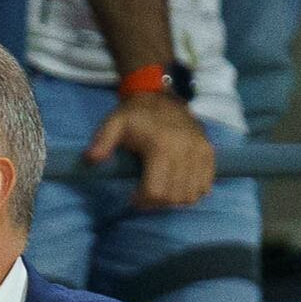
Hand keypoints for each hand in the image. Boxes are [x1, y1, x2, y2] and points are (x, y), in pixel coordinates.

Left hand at [83, 91, 215, 208]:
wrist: (162, 98)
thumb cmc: (135, 116)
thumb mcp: (113, 123)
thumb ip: (102, 141)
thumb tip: (91, 159)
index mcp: (162, 145)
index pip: (156, 191)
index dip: (142, 201)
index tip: (133, 197)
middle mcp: (185, 149)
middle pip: (173, 196)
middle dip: (156, 203)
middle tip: (145, 196)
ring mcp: (201, 150)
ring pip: (190, 195)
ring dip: (173, 200)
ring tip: (160, 191)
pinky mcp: (209, 152)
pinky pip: (205, 185)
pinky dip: (191, 192)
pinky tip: (177, 186)